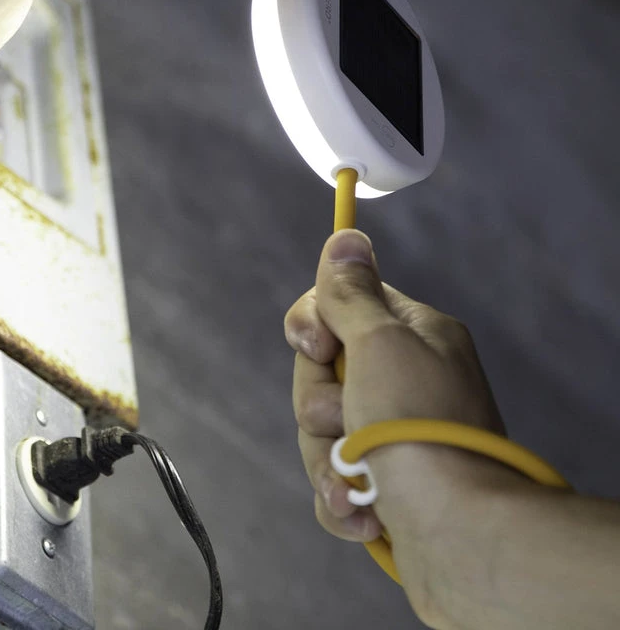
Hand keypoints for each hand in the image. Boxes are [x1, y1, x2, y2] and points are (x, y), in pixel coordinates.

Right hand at [285, 230, 505, 605]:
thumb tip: (347, 236)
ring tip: (358, 482)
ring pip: (321, 429)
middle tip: (344, 420)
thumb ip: (350, 293)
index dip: (313, 324)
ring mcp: (395, 437)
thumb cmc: (416, 424)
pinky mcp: (385, 488)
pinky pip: (335, 480)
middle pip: (320, 372)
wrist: (458, 534)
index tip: (317, 346)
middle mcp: (406, 380)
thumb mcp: (379, 341)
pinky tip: (363, 510)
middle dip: (319, 403)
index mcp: (411, 337)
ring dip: (328, 458)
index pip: (338, 305)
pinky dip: (341, 497)